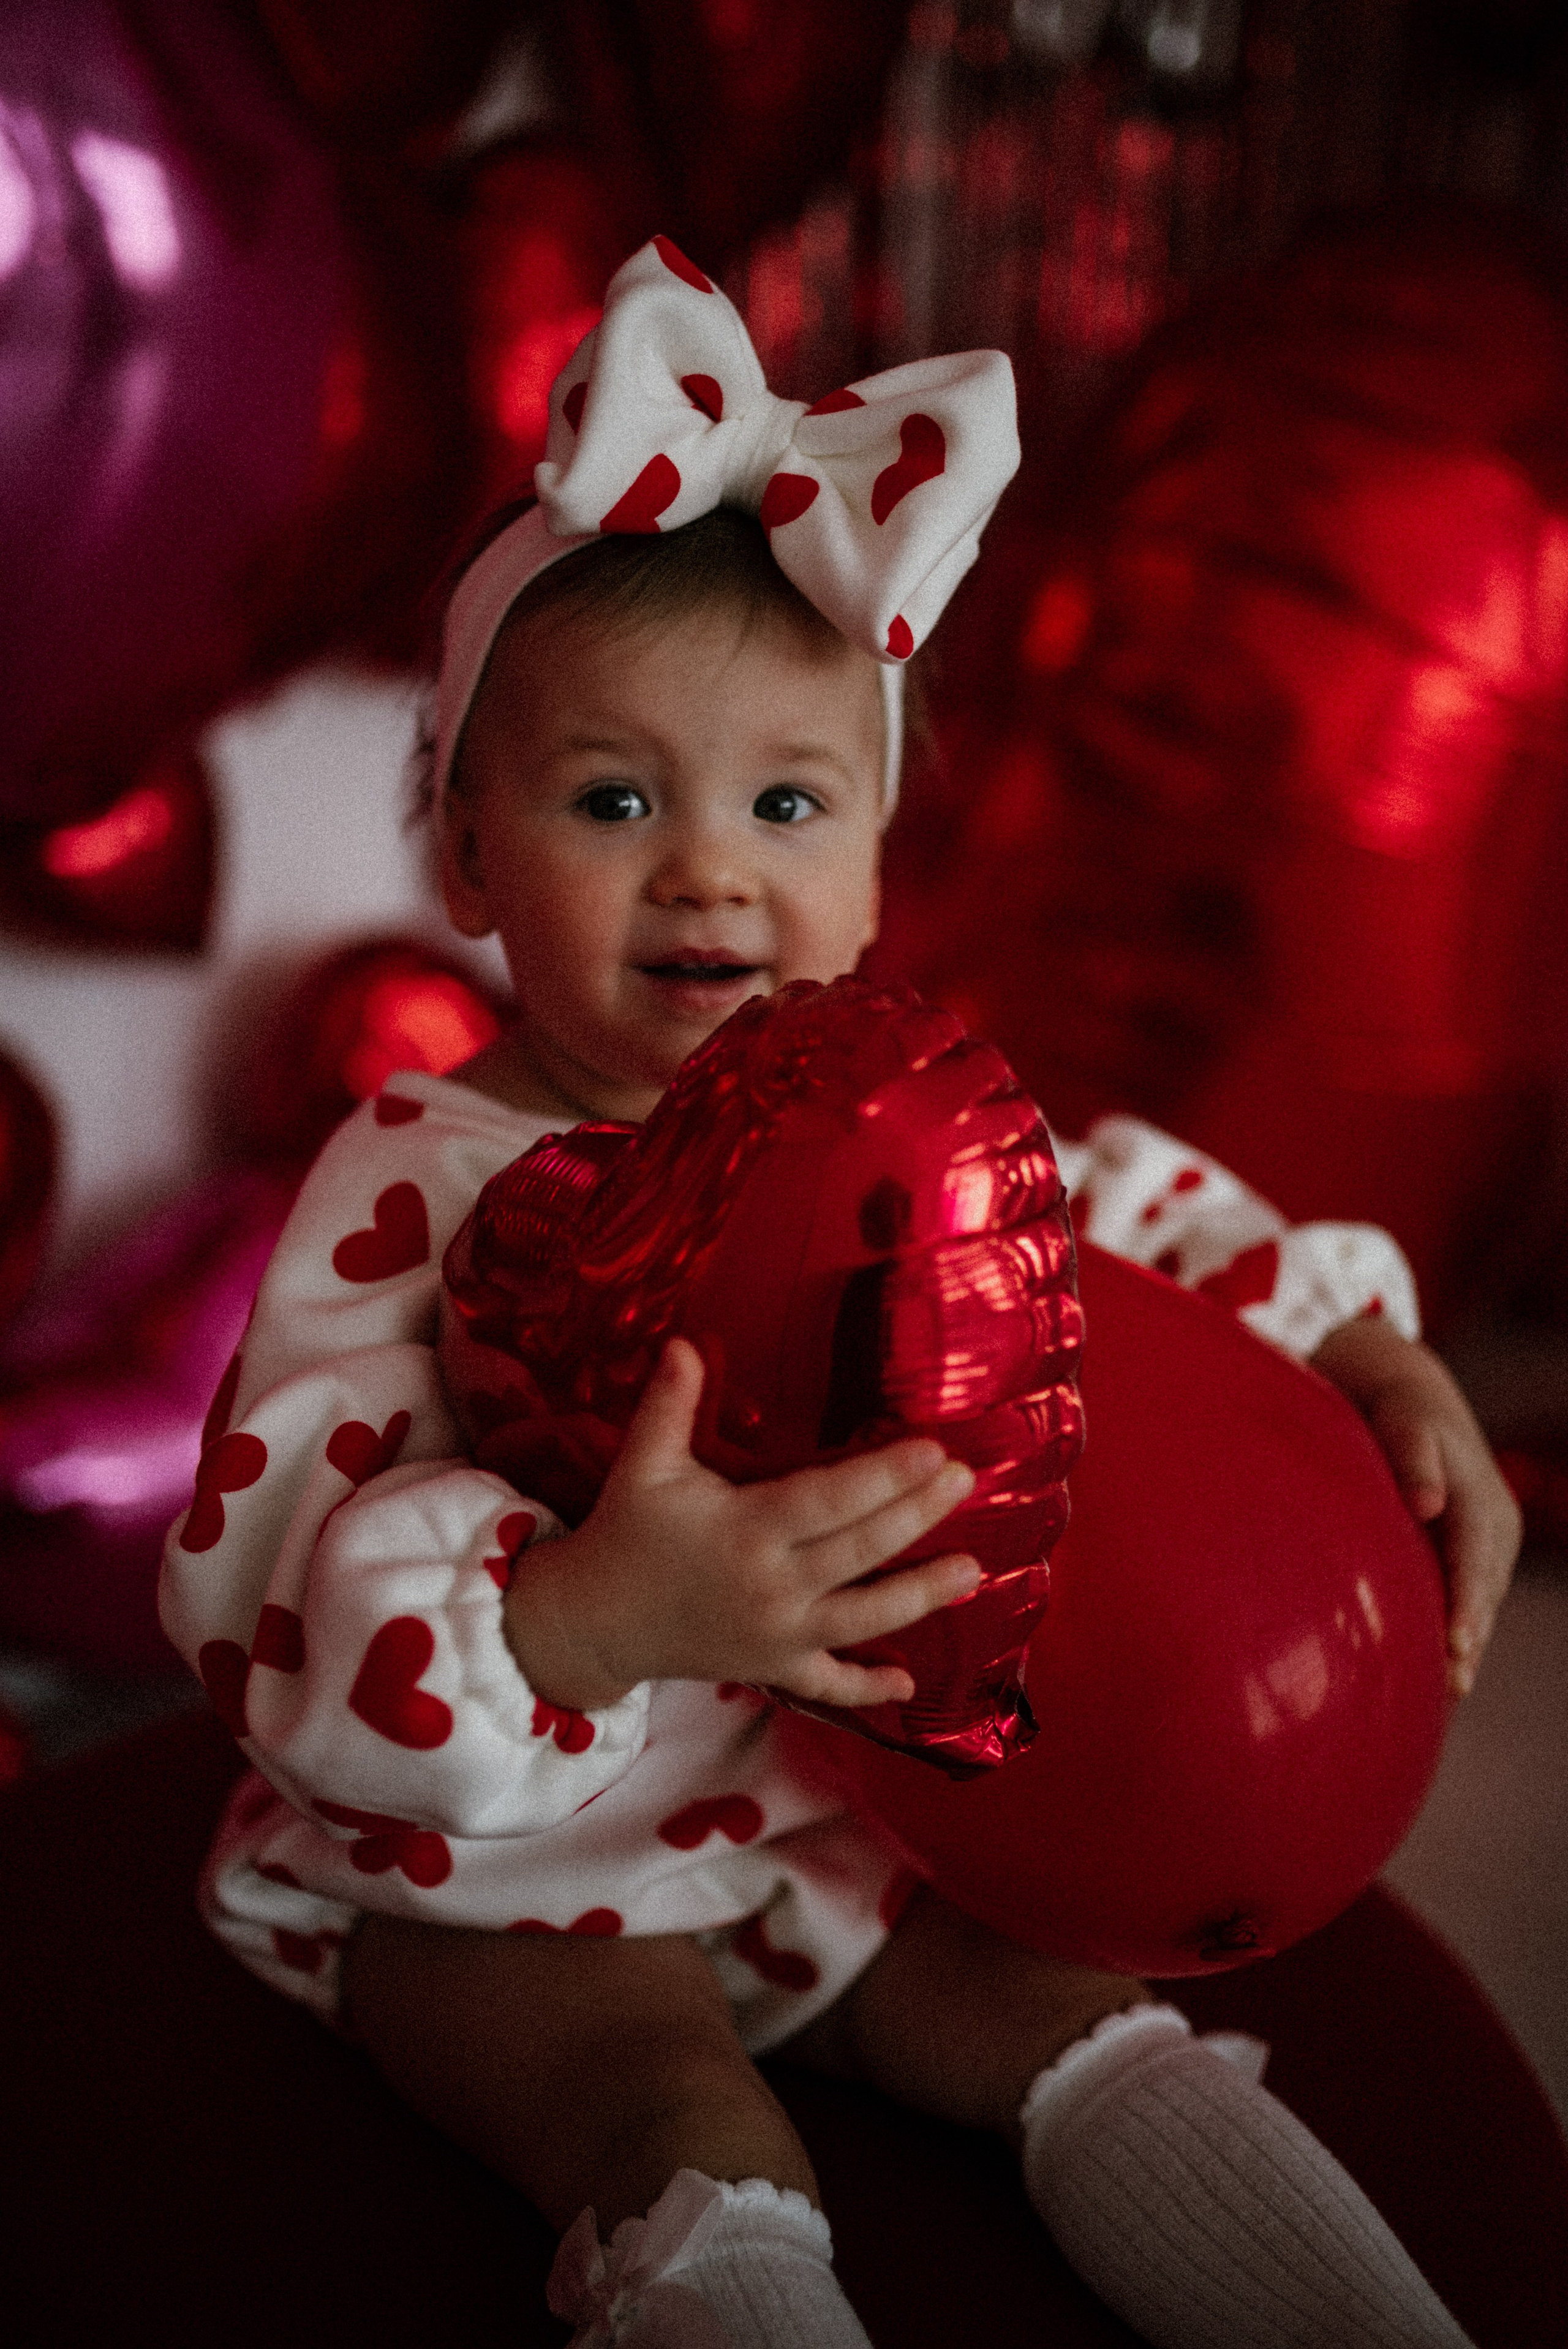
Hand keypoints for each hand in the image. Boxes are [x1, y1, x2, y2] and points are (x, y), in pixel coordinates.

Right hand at [503, 1338, 981, 1712]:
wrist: (594, 1621)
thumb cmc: (626, 1533)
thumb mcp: (643, 1464)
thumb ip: (669, 1403)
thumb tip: (684, 1341)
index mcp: (745, 1530)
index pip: (830, 1500)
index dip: (886, 1476)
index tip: (933, 1451)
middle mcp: (771, 1587)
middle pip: (862, 1550)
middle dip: (919, 1515)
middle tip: (966, 1480)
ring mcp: (777, 1635)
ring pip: (864, 1617)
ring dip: (922, 1595)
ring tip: (973, 1570)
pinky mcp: (772, 1668)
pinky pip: (827, 1684)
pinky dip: (867, 1688)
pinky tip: (909, 1683)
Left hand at [1310, 1313, 1521, 1696]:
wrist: (1405, 1390)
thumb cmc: (1394, 1407)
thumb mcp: (1403, 1421)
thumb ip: (1413, 1459)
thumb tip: (1427, 1505)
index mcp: (1481, 1502)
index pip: (1474, 1562)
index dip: (1467, 1606)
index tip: (1458, 1645)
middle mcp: (1493, 1528)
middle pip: (1481, 1593)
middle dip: (1469, 1642)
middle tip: (1452, 1688)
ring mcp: (1486, 1545)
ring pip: (1477, 1602)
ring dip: (1465, 1648)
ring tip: (1444, 1696)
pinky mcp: (1468, 1555)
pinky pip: (1464, 1598)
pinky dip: (1456, 1633)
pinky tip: (1437, 1676)